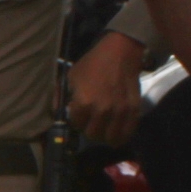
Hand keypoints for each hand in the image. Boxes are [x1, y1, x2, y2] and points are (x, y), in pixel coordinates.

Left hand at [67, 33, 146, 147]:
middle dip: (90, 130)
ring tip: (105, 129)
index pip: (77, 125)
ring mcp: (119, 112)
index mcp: (83, 103)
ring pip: (111, 138)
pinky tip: (118, 131)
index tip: (79, 115)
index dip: (77, 120)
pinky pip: (128, 133)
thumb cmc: (93, 63)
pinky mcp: (134, 110)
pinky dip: (122, 135)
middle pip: (93, 134)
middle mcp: (102, 110)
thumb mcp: (72, 77)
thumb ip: (62, 96)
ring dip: (106, 136)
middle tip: (92, 122)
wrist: (120, 53)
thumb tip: (56, 112)